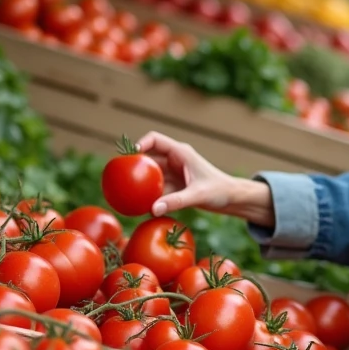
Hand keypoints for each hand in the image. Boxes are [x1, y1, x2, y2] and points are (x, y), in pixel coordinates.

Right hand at [135, 131, 274, 228]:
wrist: (232, 199)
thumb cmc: (220, 190)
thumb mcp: (198, 195)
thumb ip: (176, 201)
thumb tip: (152, 209)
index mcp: (180, 153)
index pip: (155, 140)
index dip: (140, 144)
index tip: (128, 156)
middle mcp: (174, 160)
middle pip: (148, 157)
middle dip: (133, 164)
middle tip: (116, 175)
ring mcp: (173, 173)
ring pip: (150, 174)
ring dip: (139, 181)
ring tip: (121, 190)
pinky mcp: (173, 187)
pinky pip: (155, 188)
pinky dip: (146, 194)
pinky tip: (136, 204)